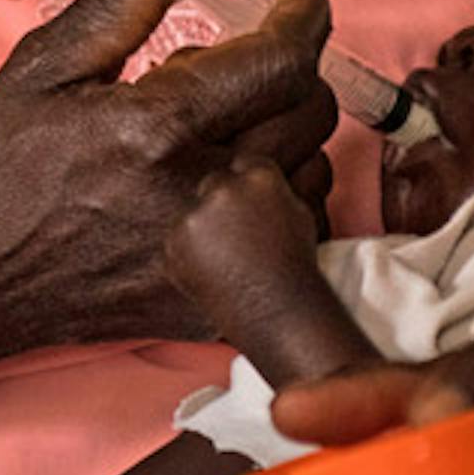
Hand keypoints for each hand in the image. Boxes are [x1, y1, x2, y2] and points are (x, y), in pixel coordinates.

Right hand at [0, 0, 335, 360]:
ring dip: (284, 138)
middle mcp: (197, 203)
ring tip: (215, 129)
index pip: (283, 57)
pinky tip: (220, 187)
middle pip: (309, 112)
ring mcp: (209, 266)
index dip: (303, 9)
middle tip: (229, 59)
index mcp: (157, 130)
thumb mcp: (45, 62)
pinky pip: (296, 244)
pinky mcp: (210, 310)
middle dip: (285, 68)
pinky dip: (279, 203)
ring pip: (313, 178)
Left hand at [164, 156, 323, 318]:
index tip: (249, 207)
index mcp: (259, 176)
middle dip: (222, 205)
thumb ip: (274, 189)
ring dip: (204, 229)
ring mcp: (195, 214)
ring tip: (228, 261)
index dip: (246, 187)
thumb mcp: (299, 212)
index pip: (244, 163)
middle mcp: (224, 188)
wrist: (278, 311)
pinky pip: (178, 240)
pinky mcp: (174, 242)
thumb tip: (257, 177)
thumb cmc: (295, 265)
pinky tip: (213, 273)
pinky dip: (188, 254)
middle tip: (237, 237)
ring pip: (194, 212)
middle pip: (214, 184)